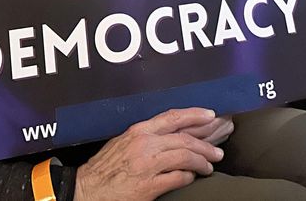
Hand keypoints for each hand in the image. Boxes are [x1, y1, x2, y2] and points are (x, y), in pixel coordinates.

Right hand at [74, 108, 224, 200]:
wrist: (87, 190)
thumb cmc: (104, 168)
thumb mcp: (123, 142)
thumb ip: (146, 136)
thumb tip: (172, 135)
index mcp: (139, 131)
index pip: (172, 117)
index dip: (194, 115)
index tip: (210, 115)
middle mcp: (145, 144)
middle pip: (185, 139)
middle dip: (206, 144)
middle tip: (218, 150)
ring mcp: (148, 164)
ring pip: (185, 157)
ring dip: (202, 162)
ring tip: (209, 166)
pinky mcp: (149, 186)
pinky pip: (178, 178)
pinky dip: (189, 177)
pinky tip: (192, 178)